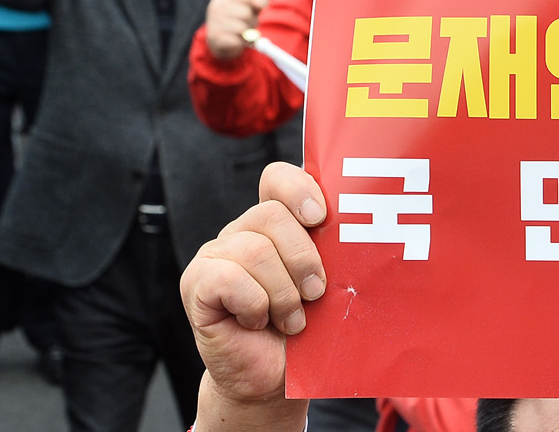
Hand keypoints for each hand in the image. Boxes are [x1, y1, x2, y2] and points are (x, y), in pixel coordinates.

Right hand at [182, 162, 326, 410]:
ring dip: (283, 294)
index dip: (299, 189)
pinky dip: (254, 305)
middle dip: (303, 258)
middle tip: (316, 293)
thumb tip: (363, 231)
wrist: (274, 379)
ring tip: (291, 321)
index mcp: (275, 223)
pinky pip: (228, 278)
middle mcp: (242, 231)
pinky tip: (257, 323)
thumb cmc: (307, 329)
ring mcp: (215, 255)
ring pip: (255, 250)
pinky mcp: (195, 283)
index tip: (321, 218)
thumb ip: (334, 252)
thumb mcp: (328, 284)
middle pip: (272, 215)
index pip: (277, 179)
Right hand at [206, 0, 269, 61]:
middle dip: (252, 22)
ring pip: (242, 29)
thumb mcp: (252, 7)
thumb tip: (260, 4)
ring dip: (247, 35)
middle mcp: (215, 6)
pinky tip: (234, 41)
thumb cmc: (239, 20)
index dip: (253, 7)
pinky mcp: (214, 37)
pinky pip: (237, 41)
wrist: (221, 42)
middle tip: (247, 25)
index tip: (248, 11)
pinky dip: (240, 43)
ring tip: (240, 34)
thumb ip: (259, 0)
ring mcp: (213, 21)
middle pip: (246, 14)